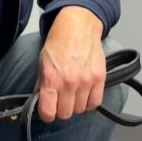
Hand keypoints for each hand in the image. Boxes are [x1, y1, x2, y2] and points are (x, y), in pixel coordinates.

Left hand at [37, 7, 104, 121]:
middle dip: (62, 110)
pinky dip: (90, 102)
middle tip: (61, 101)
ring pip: (80, 110)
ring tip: (74, 94)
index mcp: (51, 79)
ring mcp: (86, 81)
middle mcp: (69, 83)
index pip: (48, 112)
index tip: (48, 111)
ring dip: (76, 105)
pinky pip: (95, 103)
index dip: (47, 114)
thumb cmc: (59, 42)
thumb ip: (42, 84)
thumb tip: (41, 102)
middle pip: (65, 114)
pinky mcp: (100, 78)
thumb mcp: (42, 62)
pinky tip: (85, 94)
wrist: (78, 26)